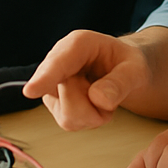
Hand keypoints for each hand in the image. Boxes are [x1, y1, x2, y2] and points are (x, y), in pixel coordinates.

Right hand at [23, 30, 150, 130]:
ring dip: (94, 113)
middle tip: (111, 90)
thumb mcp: (136, 69)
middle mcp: (59, 62)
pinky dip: (90, 119)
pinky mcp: (54, 103)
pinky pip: (70, 123)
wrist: (123, 70)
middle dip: (94, 105)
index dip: (45, 76)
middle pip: (65, 96)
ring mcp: (53, 85)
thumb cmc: (127, 63)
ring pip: (67, 115)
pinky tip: (96, 104)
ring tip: (104, 95)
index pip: (59, 61)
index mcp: (79, 44)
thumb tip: (99, 99)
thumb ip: (121, 82)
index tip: (31, 91)